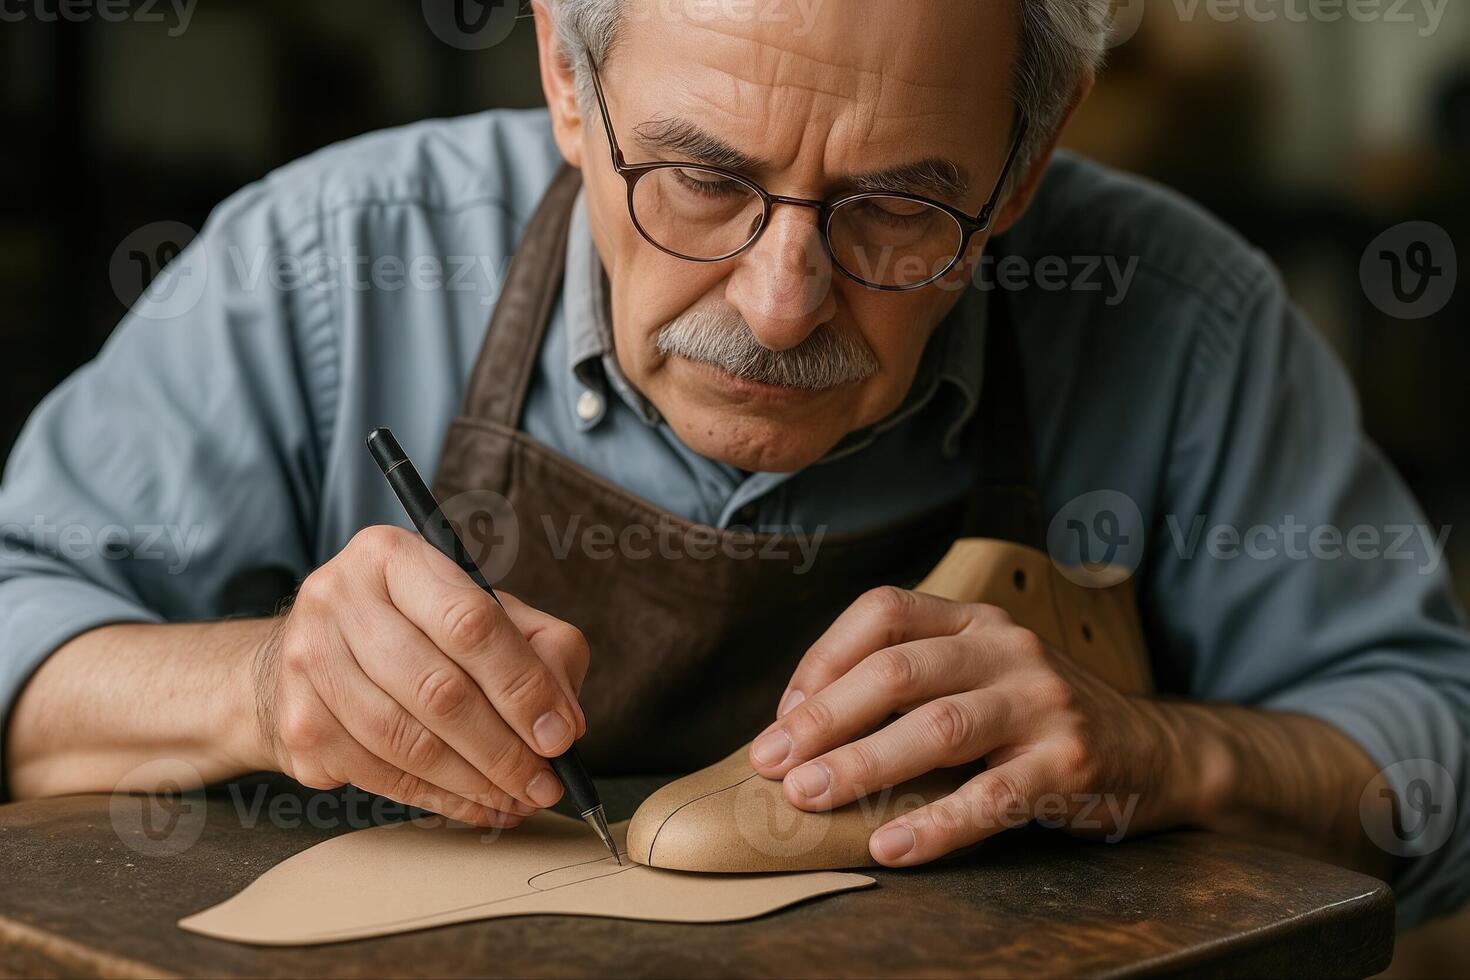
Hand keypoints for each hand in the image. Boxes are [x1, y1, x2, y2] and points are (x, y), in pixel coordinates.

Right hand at [252, 526, 588, 827]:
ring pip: (409, 742)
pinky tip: (478, 804)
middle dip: (505, 748)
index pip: (470, 622)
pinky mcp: (299, 724)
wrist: (311, 655)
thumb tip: (564, 721)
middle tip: (547, 782)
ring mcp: (310, 662)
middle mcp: (339, 599)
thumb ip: (542, 648)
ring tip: (520, 799)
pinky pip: (382, 776)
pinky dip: (441, 799)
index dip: (522, 686)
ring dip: (477, 782)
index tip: (561, 734)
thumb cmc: (419, 629)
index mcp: (393, 556)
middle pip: (439, 689)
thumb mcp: (487, 611)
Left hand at [748, 587, 1190, 865]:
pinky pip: (993, 797)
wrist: (1152, 751)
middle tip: (771, 762)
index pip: (883, 612)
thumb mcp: (978, 675)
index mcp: (974, 619)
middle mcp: (1008, 647)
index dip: (822, 660)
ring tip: (810, 796)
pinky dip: (935, 825)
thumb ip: (909, 683)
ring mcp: (1044, 701)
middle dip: (824, 718)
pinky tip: (890, 847)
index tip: (783, 717)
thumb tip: (798, 725)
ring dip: (864, 764)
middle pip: (898, 670)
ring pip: (939, 728)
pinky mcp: (1071, 763)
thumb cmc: (1034, 719)